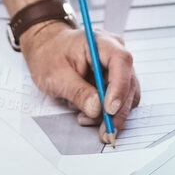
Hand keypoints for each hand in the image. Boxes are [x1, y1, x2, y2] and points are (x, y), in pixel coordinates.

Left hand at [20, 22, 140, 141]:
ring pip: (127, 95)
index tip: (109, 109)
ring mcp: (117, 67)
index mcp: (101, 43)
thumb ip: (77, 91)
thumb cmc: (50, 55)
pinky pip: (119, 100)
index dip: (119, 87)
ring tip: (85, 118)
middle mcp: (114, 52)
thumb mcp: (56, 75)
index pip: (120, 61)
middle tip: (105, 131)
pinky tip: (89, 115)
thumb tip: (96, 109)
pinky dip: (107, 113)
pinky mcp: (115, 81)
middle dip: (117, 111)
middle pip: (128, 82)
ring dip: (111, 114)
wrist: (46, 49)